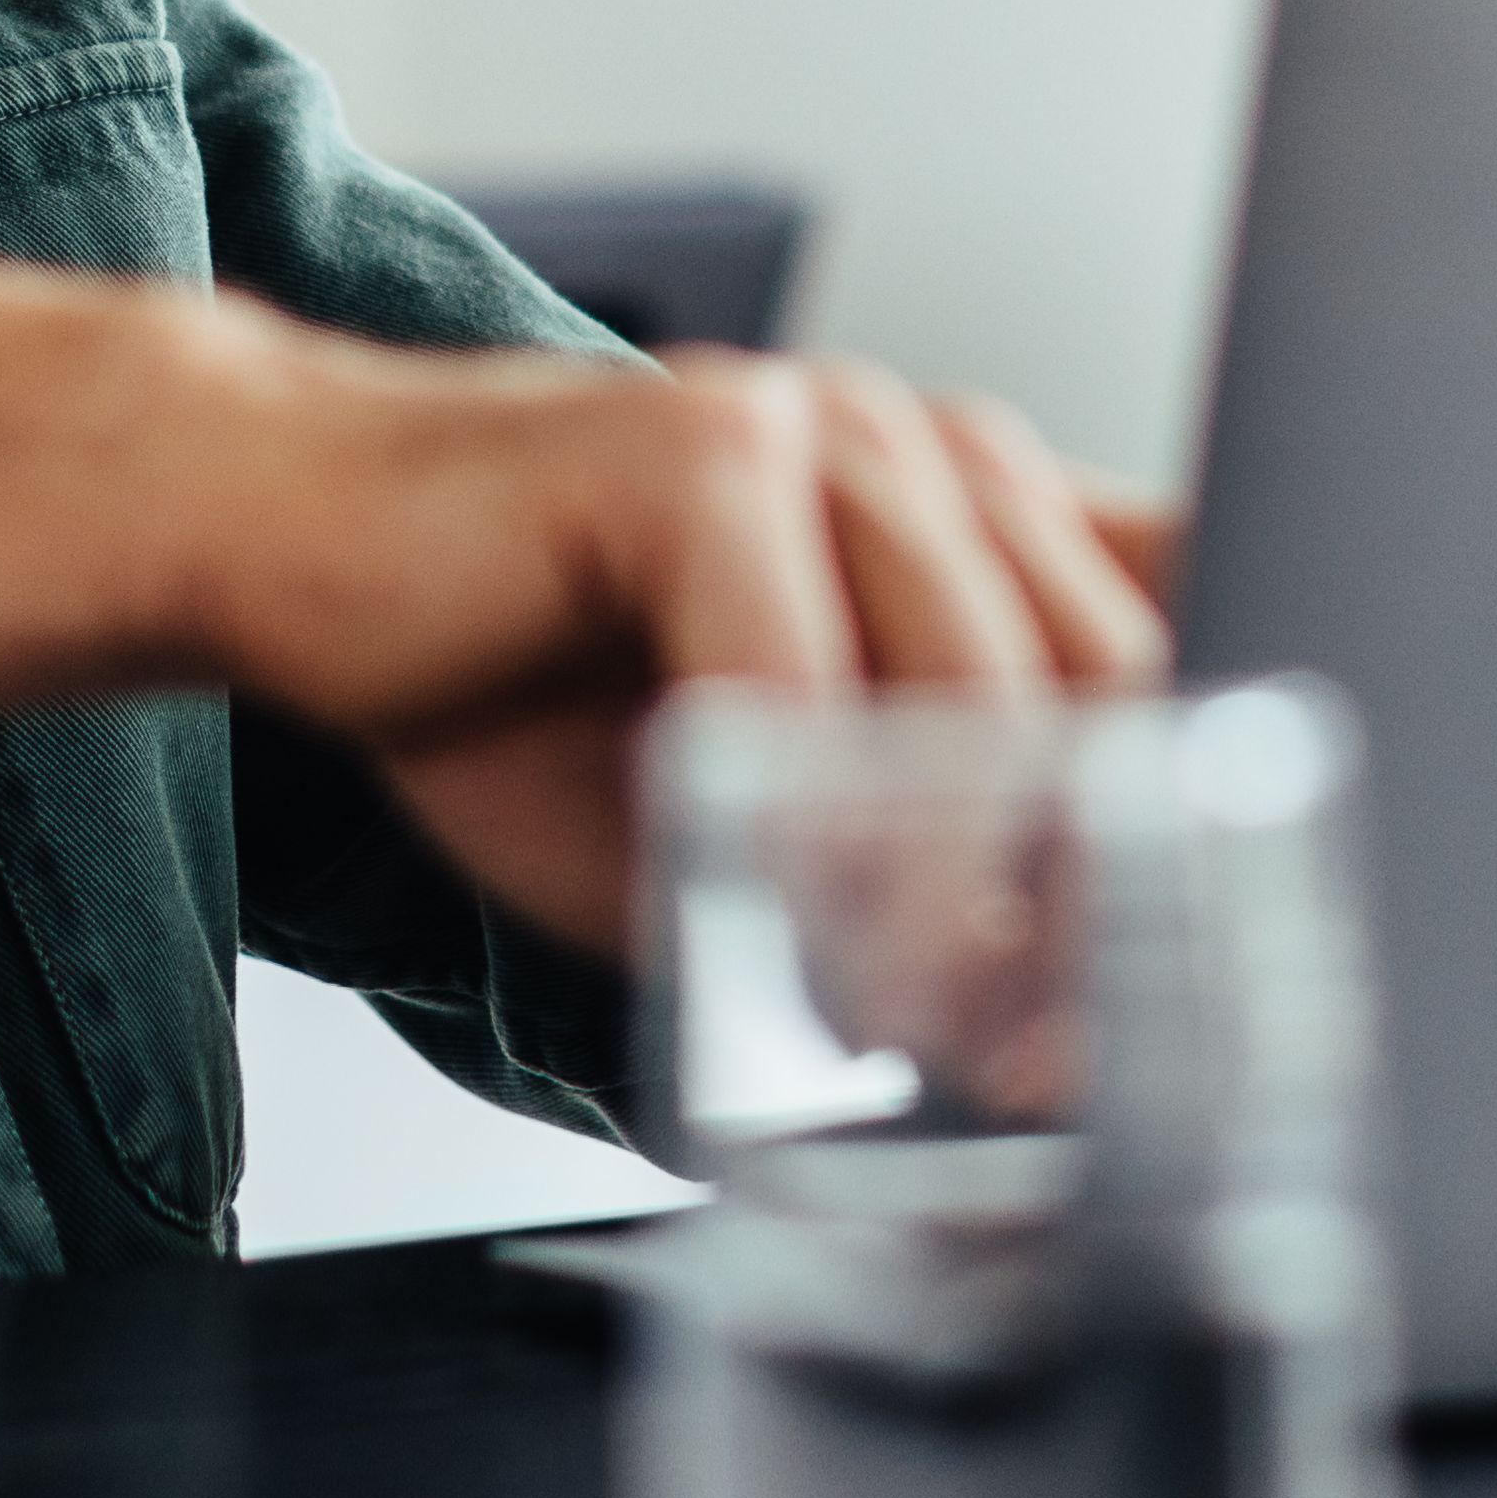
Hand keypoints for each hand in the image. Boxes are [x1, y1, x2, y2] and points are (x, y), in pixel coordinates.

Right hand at [0, 214, 1172, 959]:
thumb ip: (916, 874)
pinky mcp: (689, 455)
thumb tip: (1061, 1043)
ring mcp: (820, 431)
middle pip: (1114, 693)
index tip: (1190, 981)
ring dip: (951, 897)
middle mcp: (929, 448)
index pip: (1190, 629)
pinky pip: (799, 683)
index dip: (1213, 811)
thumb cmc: (521, 684)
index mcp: (977, 514)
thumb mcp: (766, 802)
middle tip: (1035, 1065)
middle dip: (1089, 901)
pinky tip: (768, 927)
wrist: (284, 548)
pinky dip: (800, 835)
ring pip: (978, 695)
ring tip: (904, 1027)